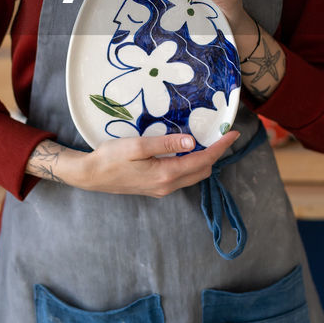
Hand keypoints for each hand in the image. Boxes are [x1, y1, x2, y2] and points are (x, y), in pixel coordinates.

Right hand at [56, 129, 240, 197]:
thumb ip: (165, 143)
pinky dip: (192, 164)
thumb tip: (191, 141)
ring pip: (193, 175)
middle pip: (203, 171)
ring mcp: (162, 189)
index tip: (232, 133)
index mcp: (166, 174)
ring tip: (209, 140)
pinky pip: (182, 177)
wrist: (91, 176)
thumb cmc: (110, 157)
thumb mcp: (137, 145)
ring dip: (204, 159)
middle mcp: (168, 185)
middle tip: (222, 134)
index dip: (220, 147)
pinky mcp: (155, 188)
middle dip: (216, 153)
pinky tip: (187, 151)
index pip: (202, 160)